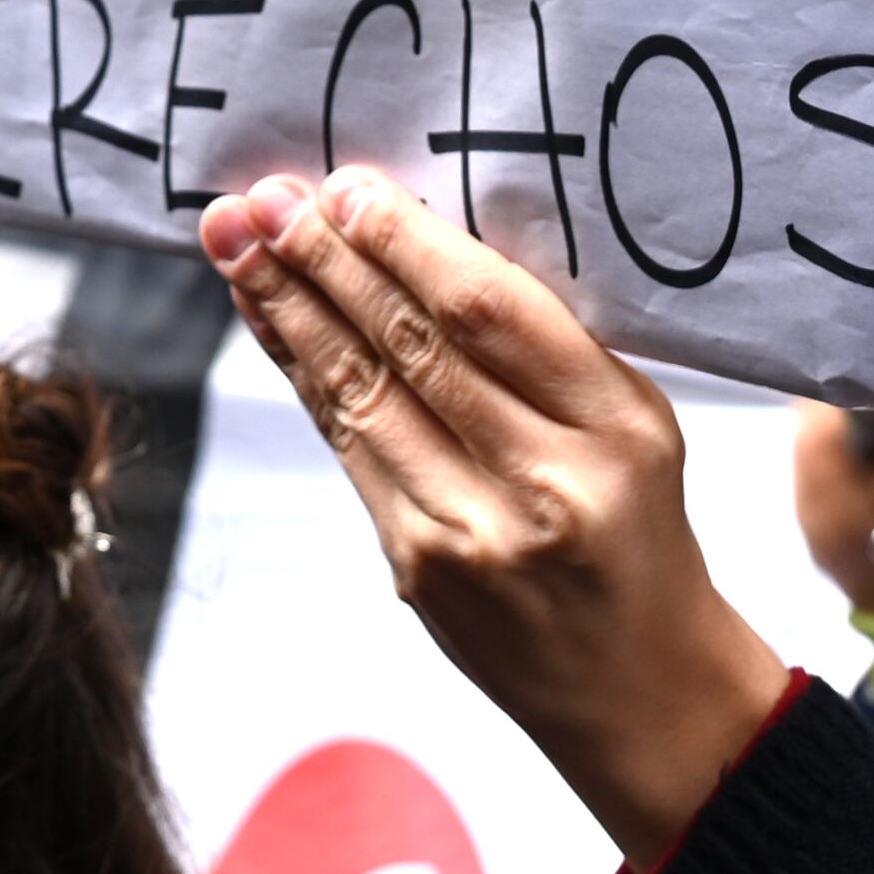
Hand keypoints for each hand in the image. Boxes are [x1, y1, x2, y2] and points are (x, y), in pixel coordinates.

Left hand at [196, 168, 793, 865]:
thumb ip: (545, 347)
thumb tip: (416, 243)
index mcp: (615, 426)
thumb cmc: (637, 528)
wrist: (639, 686)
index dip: (406, 246)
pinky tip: (268, 320)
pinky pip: (348, 447)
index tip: (346, 186)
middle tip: (262, 198)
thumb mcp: (637, 423)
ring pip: (360, 395)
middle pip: (411, 346)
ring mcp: (470, 534)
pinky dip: (302, 374)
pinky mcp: (416, 570)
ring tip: (234, 242)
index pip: (491, 316)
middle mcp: (542, 482)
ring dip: (287, 312)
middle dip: (325, 263)